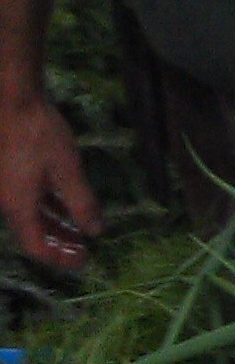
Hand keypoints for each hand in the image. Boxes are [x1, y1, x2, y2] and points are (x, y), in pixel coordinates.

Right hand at [0, 95, 99, 269]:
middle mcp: (8, 202)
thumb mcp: (67, 170)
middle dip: (60, 243)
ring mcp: (8, 187)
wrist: (13, 102)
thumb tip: (96, 231)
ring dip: (56, 225)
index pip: (36, 246)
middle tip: (85, 250)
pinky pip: (31, 199)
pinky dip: (49, 206)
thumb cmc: (39, 135)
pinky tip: (67, 203)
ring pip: (33, 215)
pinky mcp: (12, 172)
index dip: (60, 258)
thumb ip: (81, 202)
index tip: (84, 261)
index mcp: (18, 207)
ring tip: (81, 230)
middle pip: (34, 233)